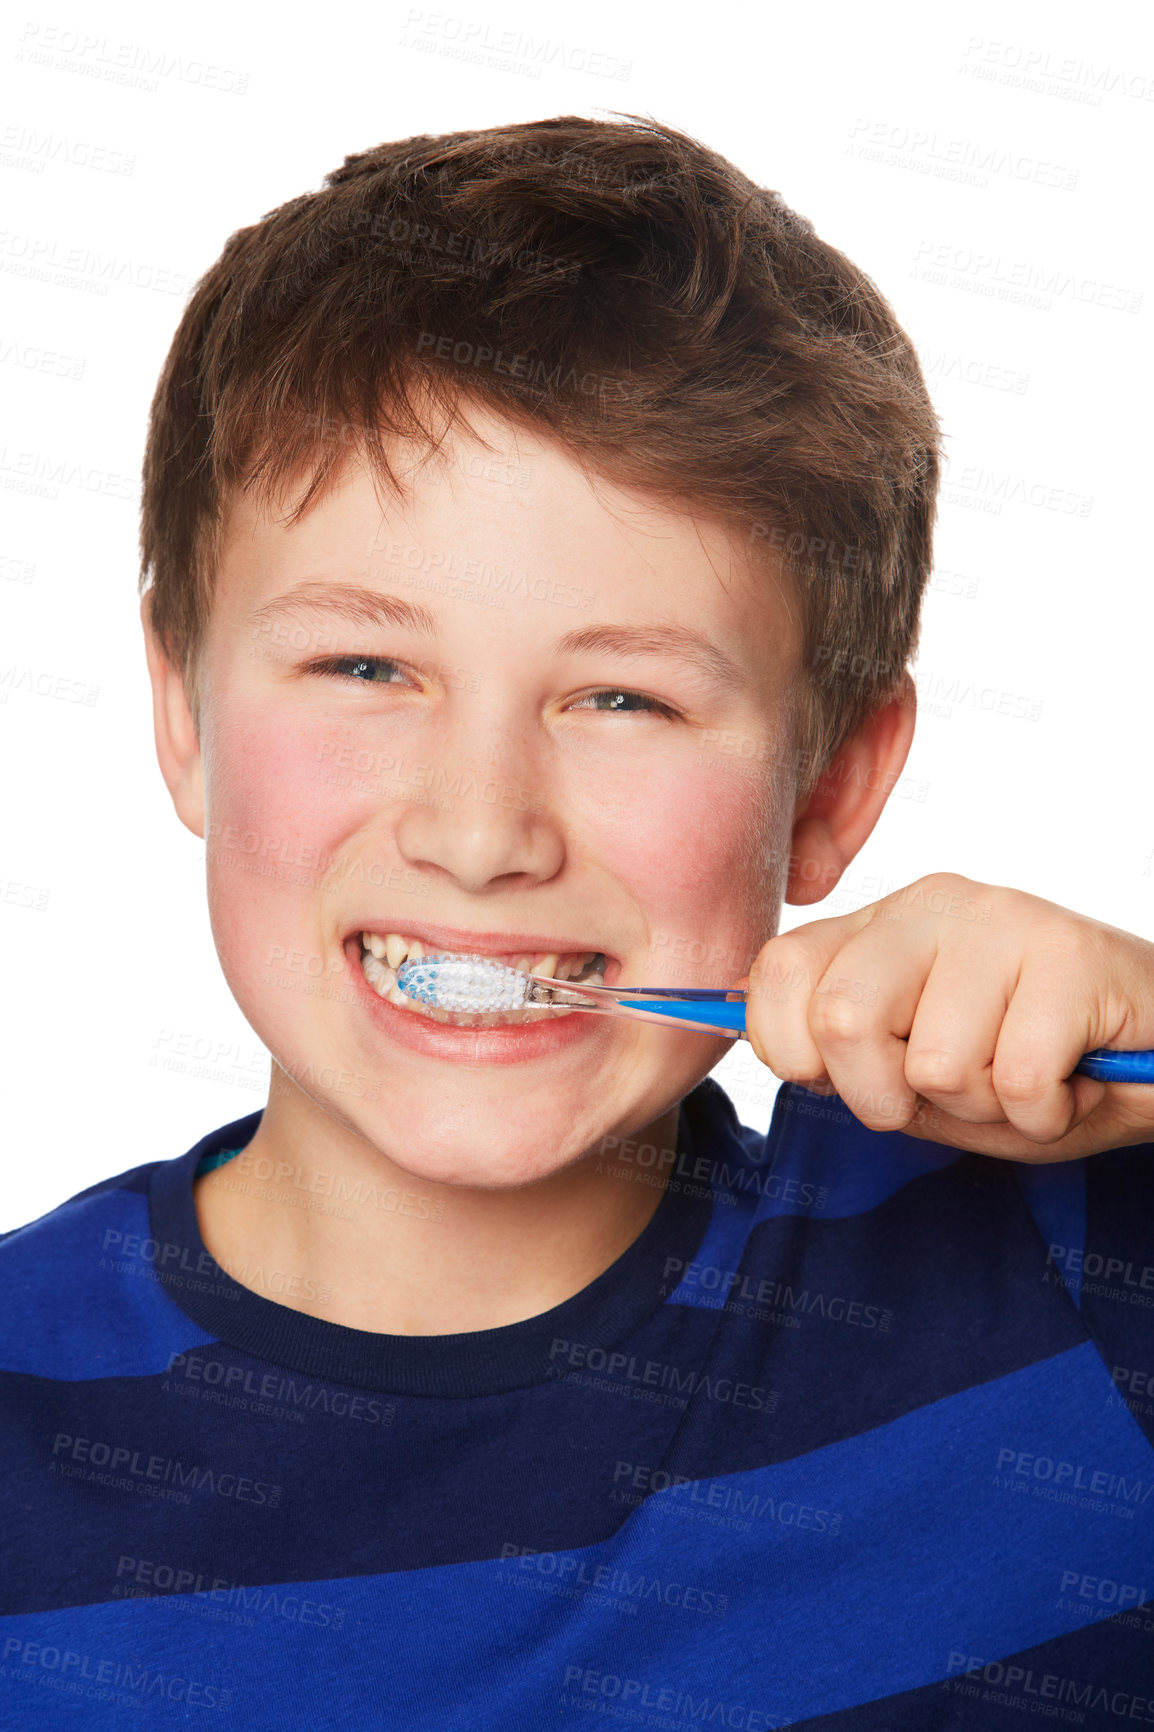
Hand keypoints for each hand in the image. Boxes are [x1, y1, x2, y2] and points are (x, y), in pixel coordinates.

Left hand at [742, 873, 1153, 1159]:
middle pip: (840, 1019)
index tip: (856, 1082)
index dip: (795, 1056)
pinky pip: (1016, 1080)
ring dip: (986, 1107)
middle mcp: (933, 904)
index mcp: (882, 924)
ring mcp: (1003, 918)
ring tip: (1028, 1076)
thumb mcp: (920, 1075)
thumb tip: (759, 1042)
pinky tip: (1072, 1081)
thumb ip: (842, 1058)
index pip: (777, 973)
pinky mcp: (1071, 952)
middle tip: (952, 1093)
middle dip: (888, 1098)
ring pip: (935, 1063)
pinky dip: (1045, 1114)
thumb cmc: (1036, 1067)